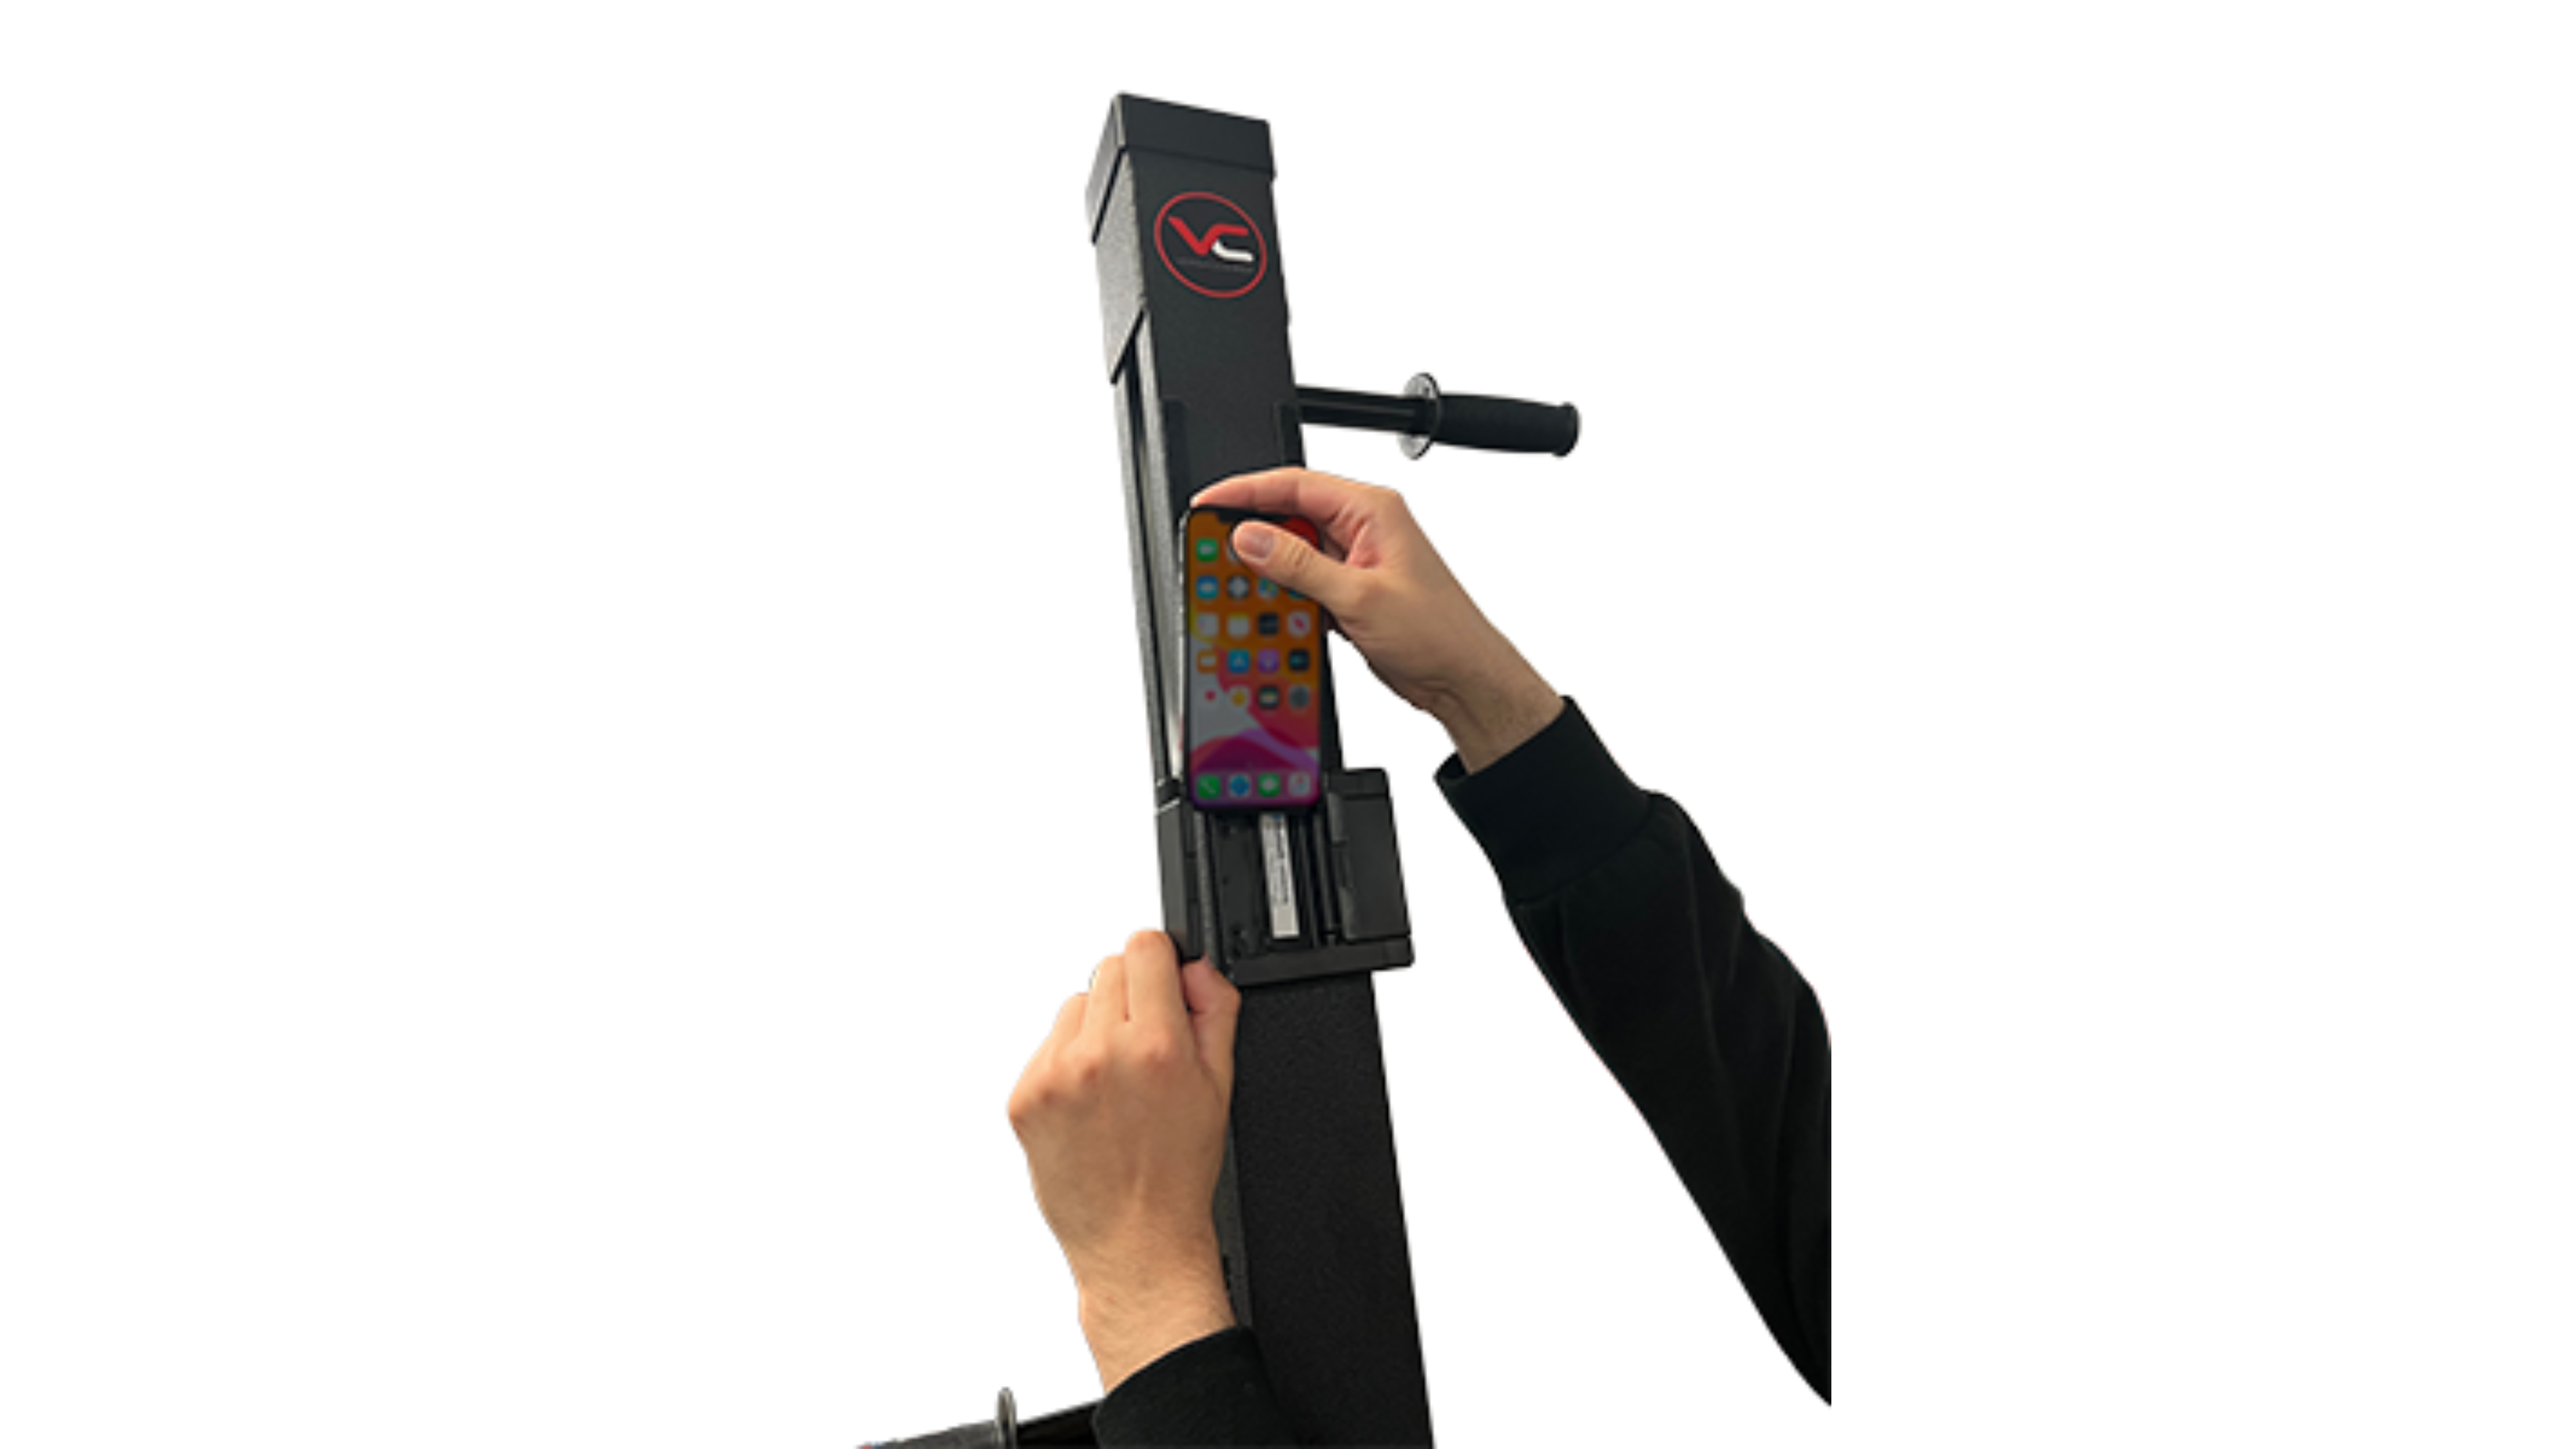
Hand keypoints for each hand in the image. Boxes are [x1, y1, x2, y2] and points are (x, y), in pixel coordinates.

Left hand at [1006, 930, 1242, 1389]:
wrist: (1135, 1242)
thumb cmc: (1178, 1173)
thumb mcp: (1221, 1086)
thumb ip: (1215, 1010)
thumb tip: (1196, 967)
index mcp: (1158, 1046)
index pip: (1145, 947)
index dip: (1161, 966)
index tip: (1164, 990)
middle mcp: (1101, 1053)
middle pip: (1108, 968)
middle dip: (1131, 998)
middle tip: (1146, 1049)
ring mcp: (1056, 1075)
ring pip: (1075, 1005)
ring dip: (1096, 1028)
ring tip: (1116, 1083)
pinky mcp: (1025, 1096)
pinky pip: (1046, 1047)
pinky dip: (1067, 1063)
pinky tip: (1089, 1104)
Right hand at [1191, 467, 1563, 772]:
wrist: (1464, 679)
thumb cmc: (1440, 632)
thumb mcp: (1360, 596)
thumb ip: (1299, 565)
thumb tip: (1251, 538)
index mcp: (1372, 510)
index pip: (1295, 483)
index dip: (1245, 491)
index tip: (1207, 504)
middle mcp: (1363, 528)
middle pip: (1289, 514)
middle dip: (1250, 530)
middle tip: (1209, 547)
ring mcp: (1355, 560)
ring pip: (1292, 551)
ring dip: (1265, 568)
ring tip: (1230, 580)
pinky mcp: (1349, 591)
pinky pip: (1302, 582)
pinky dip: (1281, 594)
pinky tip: (1265, 607)